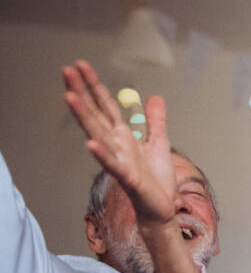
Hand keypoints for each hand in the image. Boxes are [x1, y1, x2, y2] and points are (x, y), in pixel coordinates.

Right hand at [62, 60, 177, 226]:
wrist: (162, 206)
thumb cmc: (157, 179)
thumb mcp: (160, 143)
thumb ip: (155, 121)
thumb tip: (155, 97)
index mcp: (123, 136)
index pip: (105, 106)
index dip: (94, 85)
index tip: (80, 65)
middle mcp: (116, 145)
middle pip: (95, 114)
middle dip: (81, 92)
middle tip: (66, 70)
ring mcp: (118, 160)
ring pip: (98, 135)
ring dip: (84, 117)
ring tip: (70, 97)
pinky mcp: (128, 178)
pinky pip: (112, 165)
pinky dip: (101, 155)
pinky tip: (90, 144)